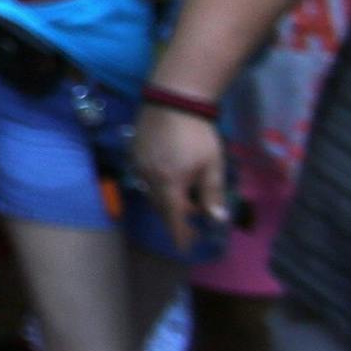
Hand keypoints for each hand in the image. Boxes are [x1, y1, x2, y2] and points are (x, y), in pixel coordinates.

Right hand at [132, 101, 225, 252]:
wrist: (172, 101)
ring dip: (165, 200)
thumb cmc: (197, 134)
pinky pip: (144, 177)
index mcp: (170, 184)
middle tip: (192, 217)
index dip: (180, 235)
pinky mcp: (133, 153)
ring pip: (151, 192)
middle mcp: (149, 179)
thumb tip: (216, 219)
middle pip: (161, 207)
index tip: (185, 248)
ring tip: (181, 197)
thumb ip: (212, 193)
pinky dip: (156, 184)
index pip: (174, 218)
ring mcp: (139, 165)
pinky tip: (167, 177)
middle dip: (176, 216)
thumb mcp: (212, 164)